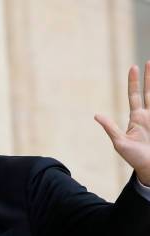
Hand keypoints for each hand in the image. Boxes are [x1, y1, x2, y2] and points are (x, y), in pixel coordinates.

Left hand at [94, 61, 149, 185]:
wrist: (149, 167)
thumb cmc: (134, 157)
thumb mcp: (119, 142)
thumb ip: (110, 127)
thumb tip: (96, 115)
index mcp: (136, 118)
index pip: (135, 95)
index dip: (134, 82)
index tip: (134, 67)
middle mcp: (147, 115)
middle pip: (149, 92)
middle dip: (148, 77)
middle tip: (148, 62)